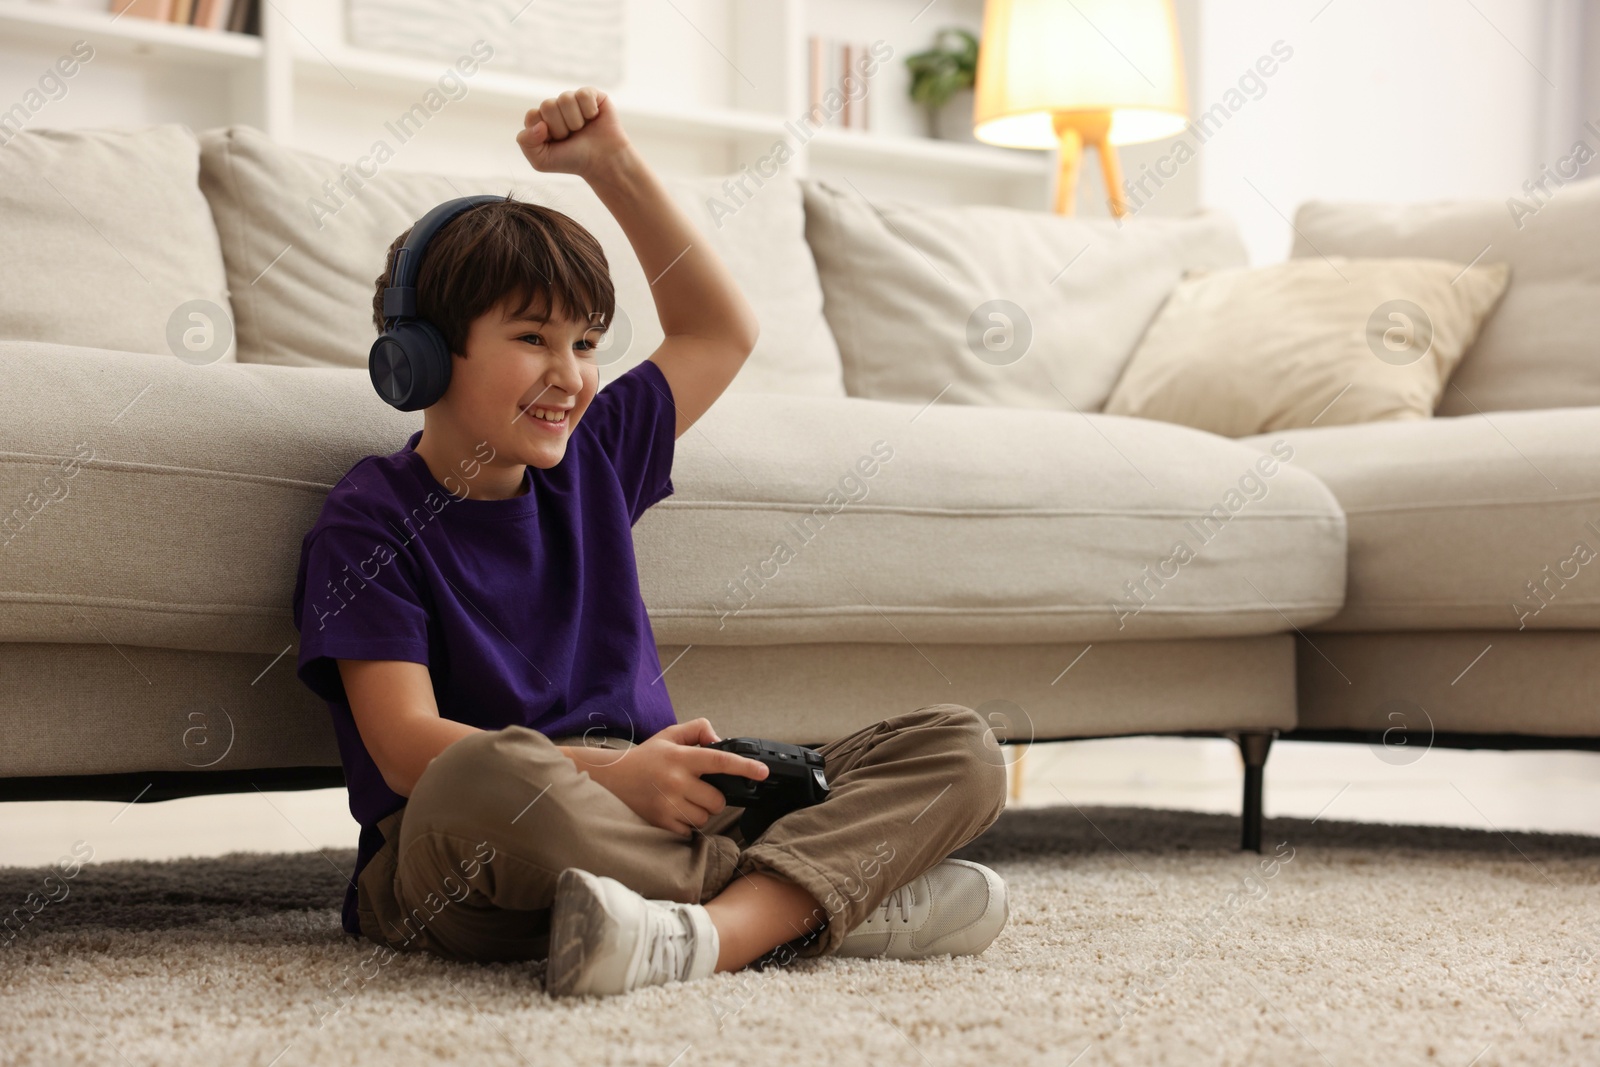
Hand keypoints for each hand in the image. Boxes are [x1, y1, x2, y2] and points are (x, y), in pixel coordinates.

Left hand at [515, 87, 631, 177]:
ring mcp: (573, 100)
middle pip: (548, 105)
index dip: (544, 131)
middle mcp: (556, 108)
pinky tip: (593, 118)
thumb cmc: (573, 161)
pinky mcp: (591, 95)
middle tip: (571, 137)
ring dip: (575, 121)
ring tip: (582, 129)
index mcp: (541, 120)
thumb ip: (526, 143)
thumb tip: (539, 123)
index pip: (532, 115)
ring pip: (565, 99)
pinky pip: (583, 94)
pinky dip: (589, 110)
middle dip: (560, 127)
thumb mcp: (541, 160)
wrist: (603, 162)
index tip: (556, 143)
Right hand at [582, 718, 767, 837]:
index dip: (745, 767)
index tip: (763, 772)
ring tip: (683, 801)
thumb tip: (720, 739)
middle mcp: (676, 781)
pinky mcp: (660, 822)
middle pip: (717, 800)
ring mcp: (668, 804)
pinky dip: (685, 825)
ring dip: (700, 812)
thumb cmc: (644, 758)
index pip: (720, 761)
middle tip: (699, 791)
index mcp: (681, 758)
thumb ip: (697, 730)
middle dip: (714, 798)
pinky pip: (689, 831)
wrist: (609, 778)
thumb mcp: (669, 735)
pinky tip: (673, 812)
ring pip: (704, 818)